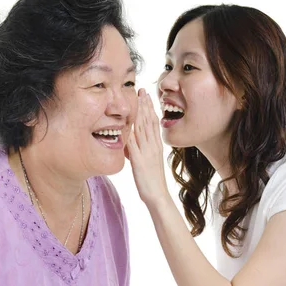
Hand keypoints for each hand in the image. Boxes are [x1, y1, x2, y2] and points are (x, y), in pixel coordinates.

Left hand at [126, 89, 170, 206]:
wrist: (158, 196)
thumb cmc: (152, 181)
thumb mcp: (148, 162)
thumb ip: (141, 151)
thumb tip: (131, 143)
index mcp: (156, 146)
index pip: (153, 122)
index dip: (149, 108)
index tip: (146, 95)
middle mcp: (152, 146)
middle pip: (149, 121)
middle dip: (145, 104)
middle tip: (142, 89)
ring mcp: (146, 152)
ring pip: (143, 128)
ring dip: (140, 112)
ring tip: (138, 99)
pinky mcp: (138, 160)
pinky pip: (134, 143)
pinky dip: (130, 131)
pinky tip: (127, 122)